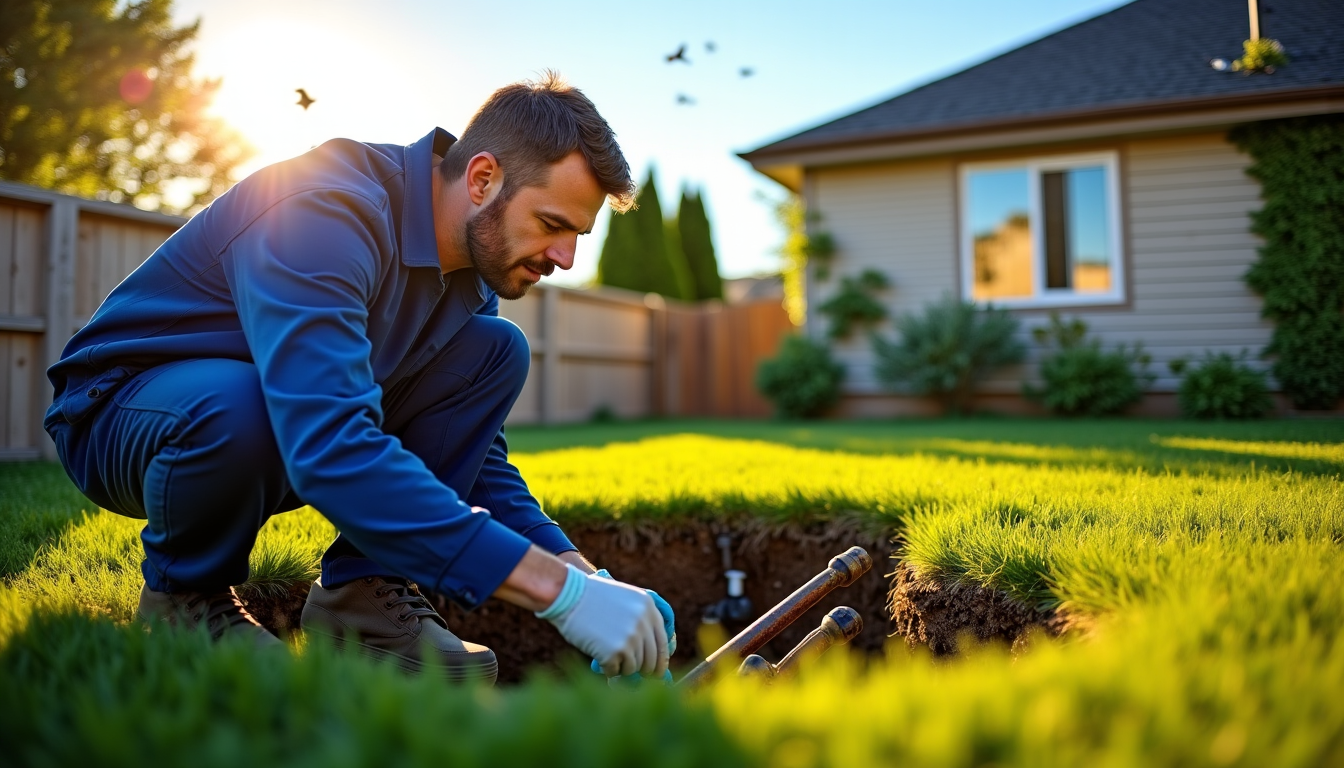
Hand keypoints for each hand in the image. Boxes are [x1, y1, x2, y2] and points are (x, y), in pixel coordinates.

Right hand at [536, 565, 668, 676]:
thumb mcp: (625, 599)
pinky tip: (597, 654)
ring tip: (607, 652)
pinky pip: (615, 671)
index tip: (657, 672)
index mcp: (649, 609)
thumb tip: (650, 655)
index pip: (663, 643)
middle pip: (651, 660)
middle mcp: (644, 624)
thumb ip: (641, 620)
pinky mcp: (615, 651)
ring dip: (621, 667)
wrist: (569, 594)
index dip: (660, 662)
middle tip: (631, 672)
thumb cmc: (591, 597)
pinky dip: (606, 668)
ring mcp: (630, 638)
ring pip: (633, 668)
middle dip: (642, 670)